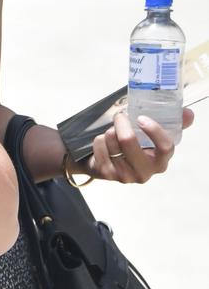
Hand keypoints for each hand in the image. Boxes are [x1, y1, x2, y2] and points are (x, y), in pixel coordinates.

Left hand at [78, 107, 194, 183]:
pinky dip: (100, 139)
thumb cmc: (137, 148)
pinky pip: (99, 145)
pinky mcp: (106, 174)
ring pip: (111, 139)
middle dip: (121, 122)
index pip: (165, 147)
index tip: (142, 118)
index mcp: (160, 162)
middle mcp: (144, 173)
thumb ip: (173, 124)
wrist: (110, 165)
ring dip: (110, 130)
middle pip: (128, 140)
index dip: (155, 131)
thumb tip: (189, 113)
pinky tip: (105, 144)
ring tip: (113, 134)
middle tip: (120, 115)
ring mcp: (124, 175)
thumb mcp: (154, 138)